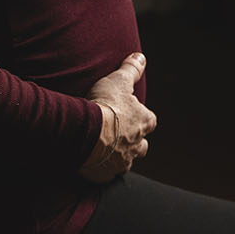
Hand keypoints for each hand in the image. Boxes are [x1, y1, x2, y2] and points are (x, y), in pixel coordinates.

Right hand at [78, 52, 156, 182]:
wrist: (85, 132)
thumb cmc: (105, 105)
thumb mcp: (119, 81)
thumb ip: (131, 69)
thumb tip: (141, 57)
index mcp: (144, 123)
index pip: (149, 121)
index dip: (140, 117)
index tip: (128, 112)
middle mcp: (137, 146)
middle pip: (141, 146)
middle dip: (133, 141)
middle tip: (117, 133)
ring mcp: (122, 163)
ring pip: (125, 162)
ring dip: (118, 156)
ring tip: (104, 149)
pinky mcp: (106, 175)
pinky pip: (106, 175)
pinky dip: (102, 169)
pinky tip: (92, 162)